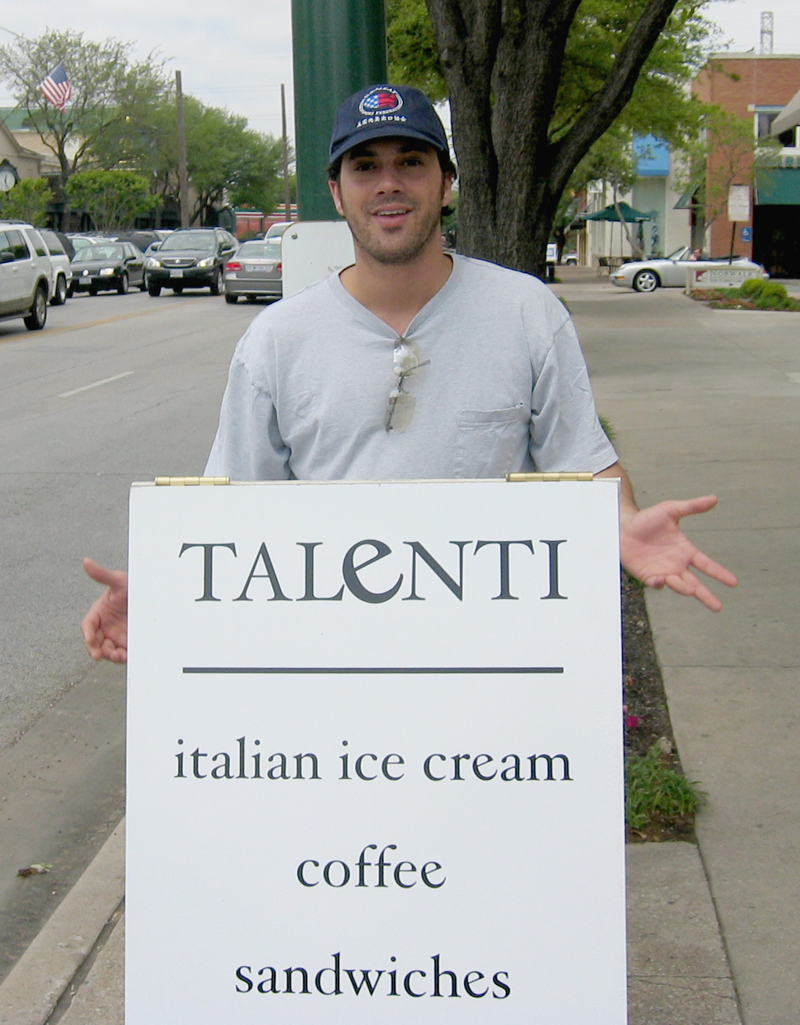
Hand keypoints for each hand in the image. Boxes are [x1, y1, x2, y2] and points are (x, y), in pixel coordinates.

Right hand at [81, 558, 128, 662]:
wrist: (151, 598)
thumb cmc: (131, 588)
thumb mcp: (119, 580)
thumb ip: (102, 574)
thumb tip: (86, 561)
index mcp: (98, 613)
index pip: (88, 625)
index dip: (88, 633)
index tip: (91, 639)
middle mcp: (105, 626)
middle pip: (95, 642)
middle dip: (95, 649)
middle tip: (99, 654)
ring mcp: (115, 635)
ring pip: (107, 650)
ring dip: (110, 655)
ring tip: (118, 656)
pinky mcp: (127, 642)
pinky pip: (122, 653)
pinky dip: (122, 657)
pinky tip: (127, 656)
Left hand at [619, 495, 736, 611]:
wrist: (622, 526)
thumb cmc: (646, 518)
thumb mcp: (671, 510)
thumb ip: (692, 506)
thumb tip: (714, 498)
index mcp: (685, 551)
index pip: (706, 565)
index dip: (719, 573)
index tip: (734, 582)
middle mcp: (676, 565)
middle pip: (695, 583)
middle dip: (706, 595)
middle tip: (718, 607)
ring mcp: (662, 572)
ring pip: (677, 585)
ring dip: (684, 588)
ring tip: (691, 589)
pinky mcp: (647, 576)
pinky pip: (657, 584)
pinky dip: (661, 584)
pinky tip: (663, 580)